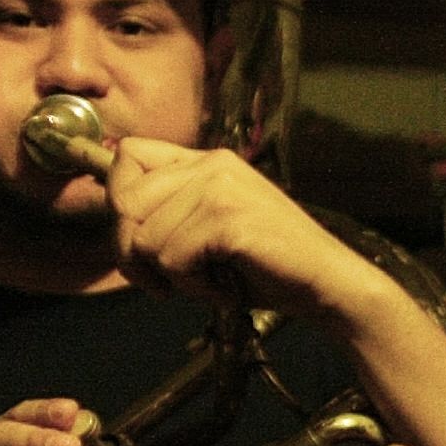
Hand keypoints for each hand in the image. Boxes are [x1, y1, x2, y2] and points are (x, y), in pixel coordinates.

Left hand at [108, 138, 383, 317]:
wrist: (328, 284)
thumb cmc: (268, 266)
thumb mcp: (213, 228)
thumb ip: (173, 214)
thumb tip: (117, 219)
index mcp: (208, 161)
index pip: (127, 155)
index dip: (119, 201)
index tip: (140, 241)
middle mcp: (211, 165)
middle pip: (123, 200)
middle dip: (133, 253)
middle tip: (168, 280)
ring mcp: (221, 189)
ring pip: (144, 238)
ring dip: (169, 276)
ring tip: (208, 283)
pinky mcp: (228, 220)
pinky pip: (172, 259)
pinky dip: (193, 287)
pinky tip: (225, 289)